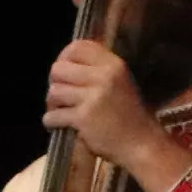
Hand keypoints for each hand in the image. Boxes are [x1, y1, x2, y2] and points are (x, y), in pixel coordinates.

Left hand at [42, 41, 191, 191]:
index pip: (78, 47)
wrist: (140, 144)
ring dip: (52, 104)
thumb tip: (66, 63)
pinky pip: (53, 115)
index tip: (63, 71)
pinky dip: (51, 121)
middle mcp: (103, 76)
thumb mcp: (120, 82)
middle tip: (60, 95)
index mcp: (113, 64)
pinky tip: (58, 125)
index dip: (64, 57)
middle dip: (55, 82)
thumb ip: (97, 70)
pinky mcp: (83, 118)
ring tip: (61, 110)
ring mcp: (93, 97)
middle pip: (59, 68)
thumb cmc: (129, 115)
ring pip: (54, 92)